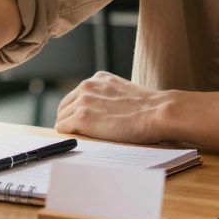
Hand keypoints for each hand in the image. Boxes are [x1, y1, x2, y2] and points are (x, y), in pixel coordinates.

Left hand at [54, 71, 177, 143]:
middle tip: (76, 132)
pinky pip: (63, 128)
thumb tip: (100, 111)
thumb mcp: (123, 92)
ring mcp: (83, 101)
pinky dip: (68, 135)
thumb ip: (108, 96)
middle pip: (64, 106)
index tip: (79, 121)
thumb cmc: (148, 109)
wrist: (157, 113)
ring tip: (79, 138)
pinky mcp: (82, 118)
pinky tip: (78, 140)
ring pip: (62, 117)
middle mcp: (87, 86)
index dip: (76, 110)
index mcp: (98, 79)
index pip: (76, 95)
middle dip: (68, 119)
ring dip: (69, 128)